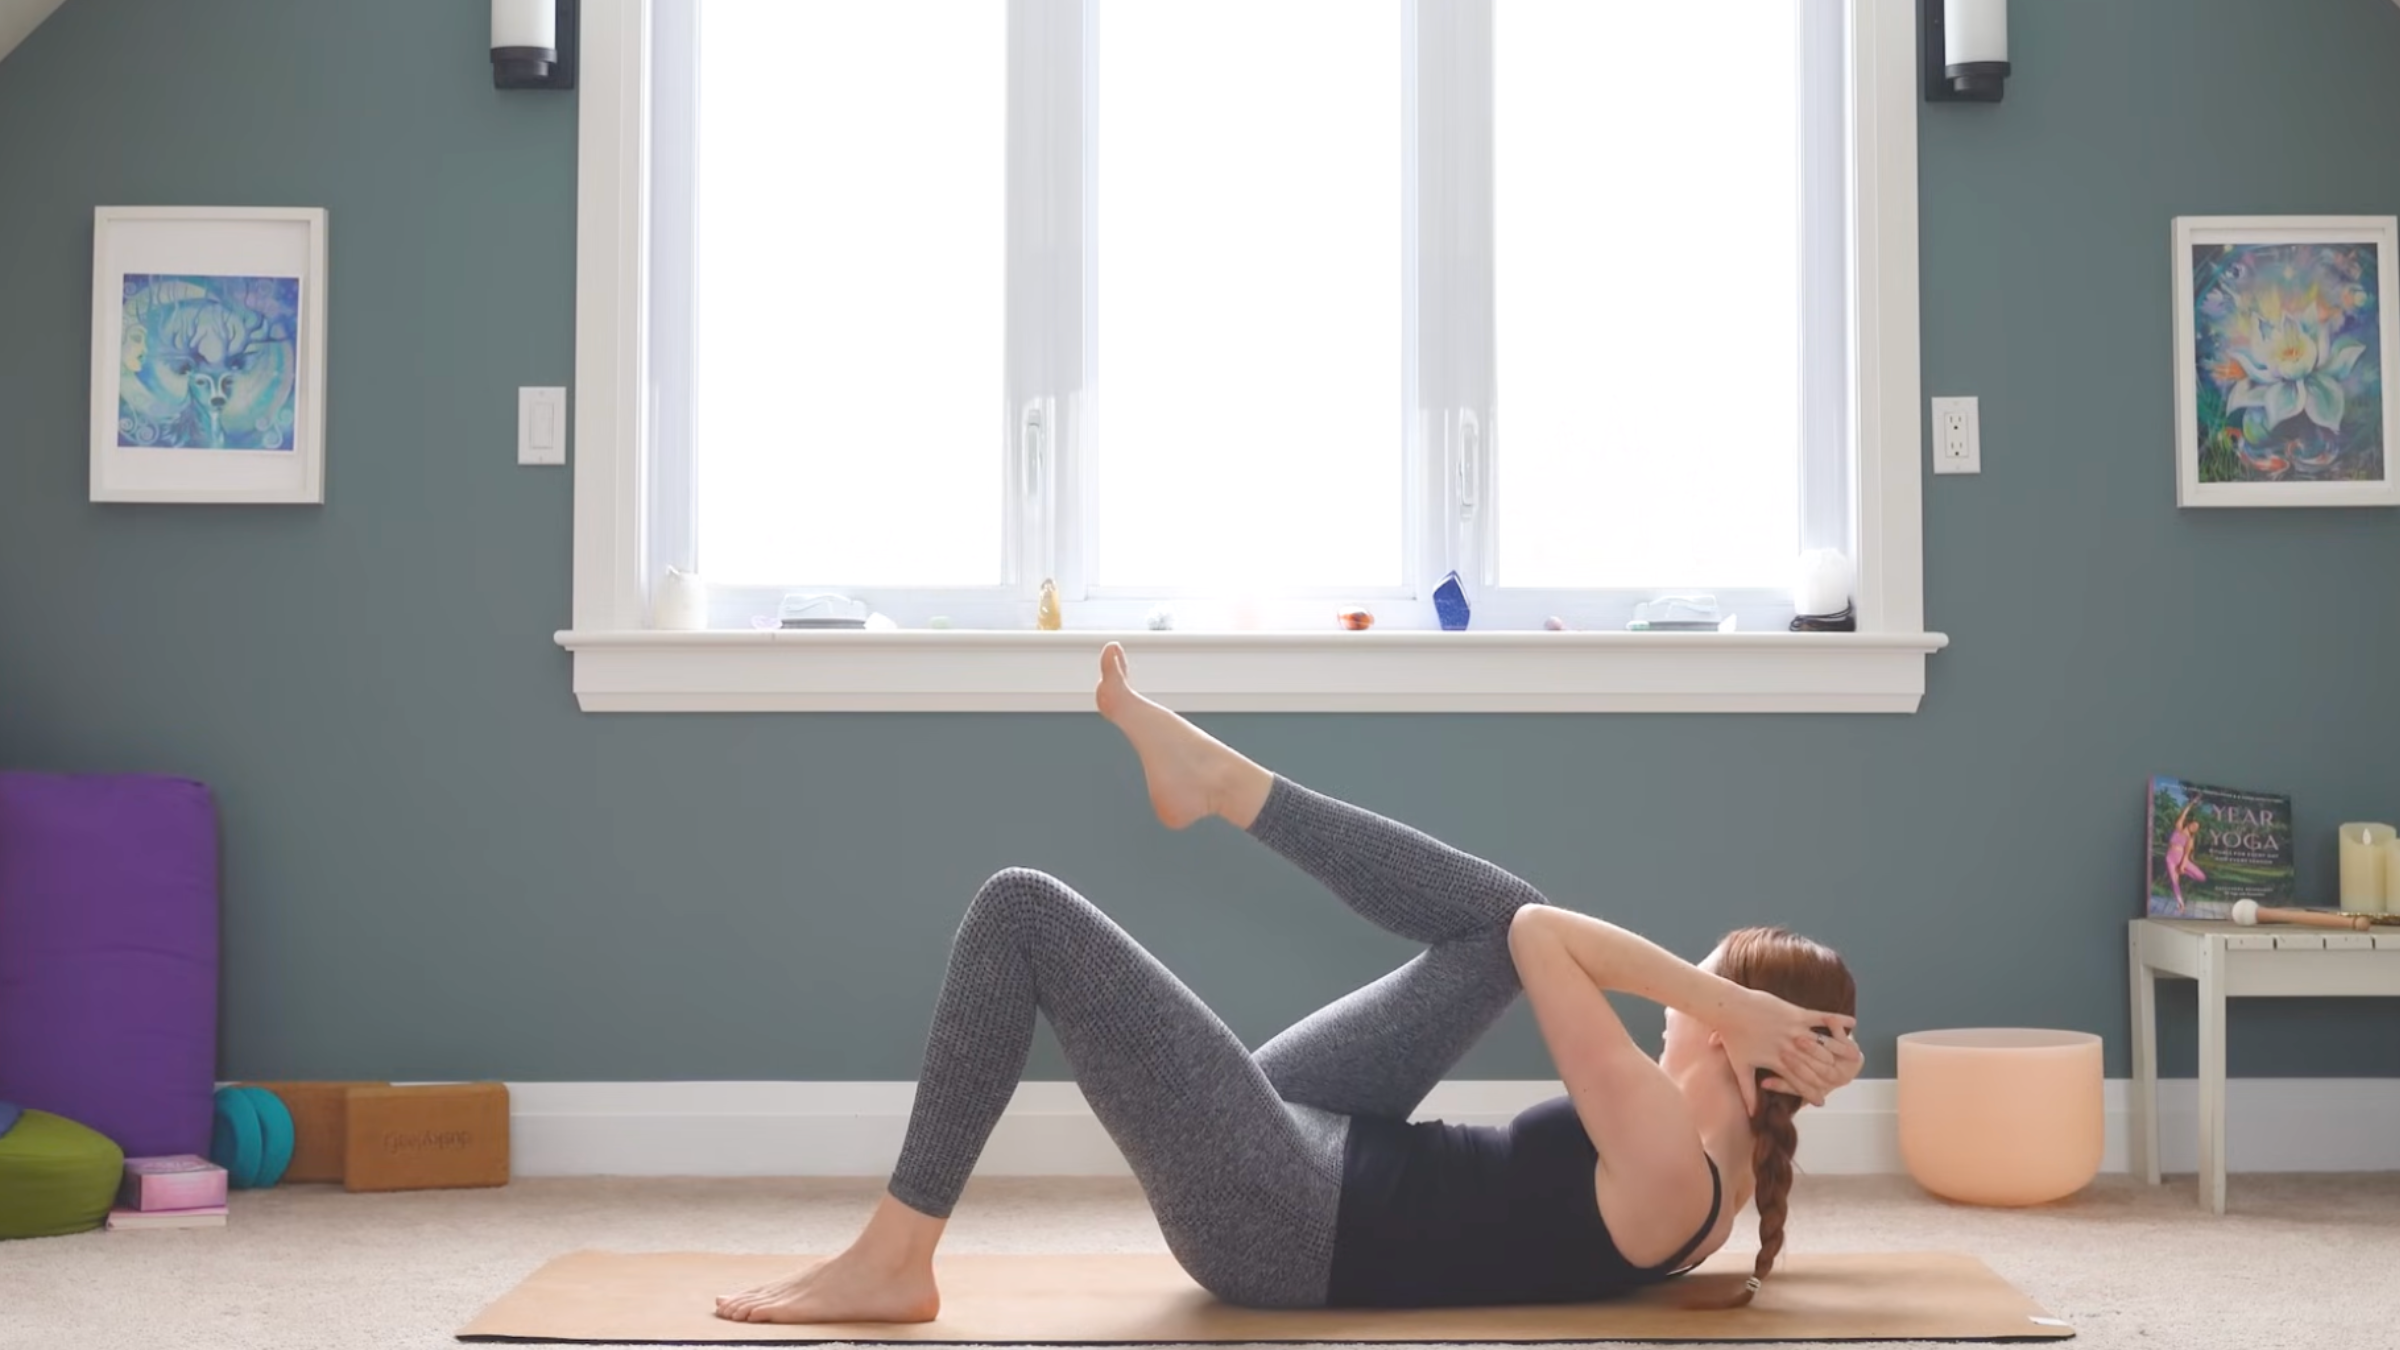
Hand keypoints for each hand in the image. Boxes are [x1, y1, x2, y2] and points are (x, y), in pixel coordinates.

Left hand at [1719, 988, 1859, 1113]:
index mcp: (1777, 1062)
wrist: (1729, 1008)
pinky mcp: (1796, 1013)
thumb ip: (1747, 1091)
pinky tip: (1853, 1024)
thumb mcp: (1740, 1066)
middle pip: (1815, 1066)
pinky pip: (1822, 1018)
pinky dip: (1838, 1020)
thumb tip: (1750, 1113)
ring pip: (1822, 1045)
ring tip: (1855, 1057)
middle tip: (1848, 1081)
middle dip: (1831, 1076)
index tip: (1822, 1102)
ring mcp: (1794, 1030)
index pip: (1798, 1082)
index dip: (1810, 1093)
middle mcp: (1789, 1048)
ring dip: (1840, 1051)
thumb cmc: (1732, 1036)